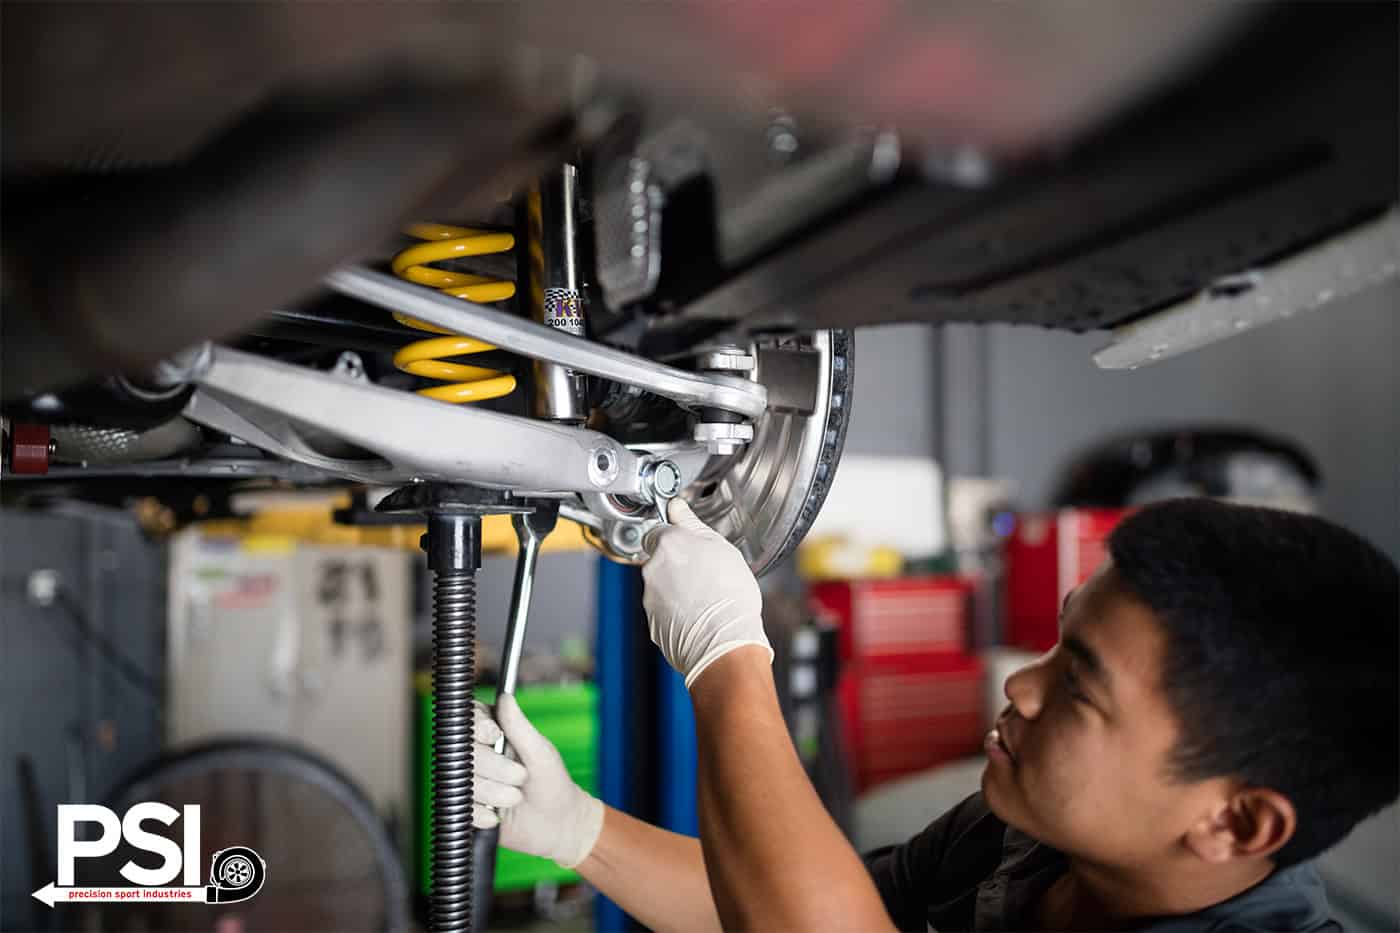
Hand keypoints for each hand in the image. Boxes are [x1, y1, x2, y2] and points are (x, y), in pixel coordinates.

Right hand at [471, 695, 603, 867]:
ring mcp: (470, 780)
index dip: (478, 727)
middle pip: (466, 752)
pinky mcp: (467, 806)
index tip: (494, 736)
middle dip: (496, 768)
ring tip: (515, 797)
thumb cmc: (553, 783)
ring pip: (462, 781)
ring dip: (493, 794)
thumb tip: (505, 697)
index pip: (470, 719)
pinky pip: (460, 807)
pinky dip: (480, 815)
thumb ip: (519, 727)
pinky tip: (496, 817)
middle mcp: (478, 754)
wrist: (556, 825)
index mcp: (495, 732)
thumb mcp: (540, 753)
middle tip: (520, 777)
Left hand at [641, 498, 771, 688]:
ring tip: (705, 598)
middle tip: (703, 573)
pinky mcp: (652, 623)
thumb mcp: (720, 547)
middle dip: (677, 564)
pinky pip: (663, 610)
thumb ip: (691, 524)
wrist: (725, 642)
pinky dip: (676, 611)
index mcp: (668, 543)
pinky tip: (698, 615)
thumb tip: (676, 507)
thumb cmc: (729, 595)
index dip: (676, 537)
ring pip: (661, 585)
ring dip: (677, 588)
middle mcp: (652, 568)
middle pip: (659, 558)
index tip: (687, 543)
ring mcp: (650, 597)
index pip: (660, 529)